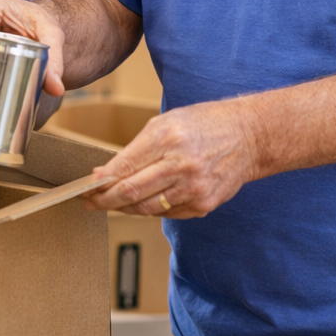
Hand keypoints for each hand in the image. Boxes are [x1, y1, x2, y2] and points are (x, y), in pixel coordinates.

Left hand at [83, 100, 258, 216]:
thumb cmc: (205, 124)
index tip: (85, 188)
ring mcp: (194, 188)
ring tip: (114, 202)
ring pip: (146, 208)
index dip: (100, 183)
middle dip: (104, 200)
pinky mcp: (204, 204)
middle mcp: (181, 165)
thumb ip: (136, 149)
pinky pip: (167, 213)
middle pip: (130, 193)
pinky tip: (145, 201)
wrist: (250, 136)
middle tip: (90, 202)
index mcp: (168, 138)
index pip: (123, 168)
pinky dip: (151, 209)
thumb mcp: (167, 122)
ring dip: (125, 208)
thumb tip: (105, 174)